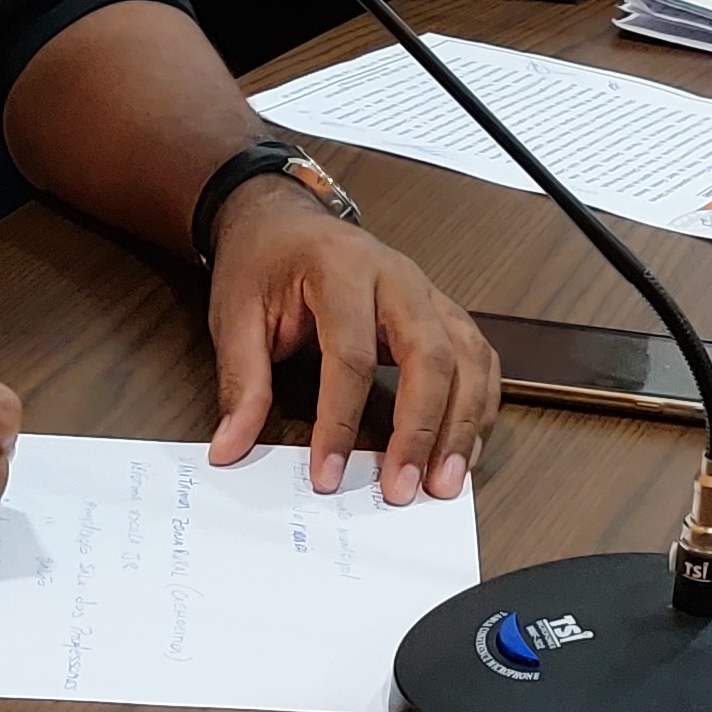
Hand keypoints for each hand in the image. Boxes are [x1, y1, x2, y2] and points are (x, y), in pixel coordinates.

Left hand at [205, 188, 502, 498]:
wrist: (285, 222)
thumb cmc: (264, 264)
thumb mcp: (236, 316)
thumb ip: (241, 382)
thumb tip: (231, 447)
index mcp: (340, 269)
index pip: (351, 355)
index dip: (340, 421)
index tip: (327, 474)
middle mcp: (398, 277)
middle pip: (430, 355)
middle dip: (421, 429)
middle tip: (404, 489)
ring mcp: (428, 293)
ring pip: (469, 358)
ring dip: (463, 425)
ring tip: (445, 482)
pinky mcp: (442, 312)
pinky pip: (480, 359)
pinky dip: (480, 407)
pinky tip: (467, 448)